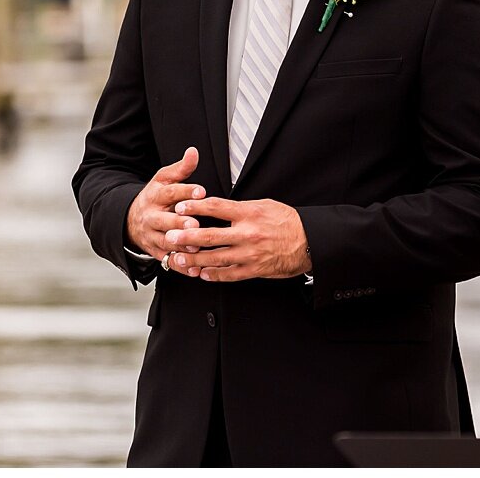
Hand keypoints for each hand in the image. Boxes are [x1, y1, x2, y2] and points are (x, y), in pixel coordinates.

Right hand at [125, 147, 205, 259]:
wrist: (130, 220)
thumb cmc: (155, 197)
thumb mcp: (164, 180)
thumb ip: (181, 169)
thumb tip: (194, 151)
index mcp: (156, 196)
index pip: (170, 192)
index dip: (186, 192)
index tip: (201, 191)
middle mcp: (152, 217)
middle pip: (165, 221)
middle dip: (179, 223)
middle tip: (194, 225)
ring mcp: (151, 236)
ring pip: (165, 243)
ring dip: (180, 247)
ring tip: (195, 249)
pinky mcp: (154, 252)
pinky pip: (167, 261)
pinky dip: (180, 266)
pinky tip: (194, 269)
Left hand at [163, 196, 311, 281]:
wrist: (309, 241)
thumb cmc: (287, 221)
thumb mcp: (265, 205)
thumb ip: (241, 208)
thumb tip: (218, 207)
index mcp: (249, 213)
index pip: (217, 207)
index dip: (196, 206)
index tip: (181, 206)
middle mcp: (247, 233)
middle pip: (210, 235)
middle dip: (187, 237)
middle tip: (170, 238)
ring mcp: (250, 253)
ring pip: (216, 258)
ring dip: (195, 260)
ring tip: (179, 259)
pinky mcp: (255, 269)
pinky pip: (230, 274)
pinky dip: (214, 275)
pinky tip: (201, 274)